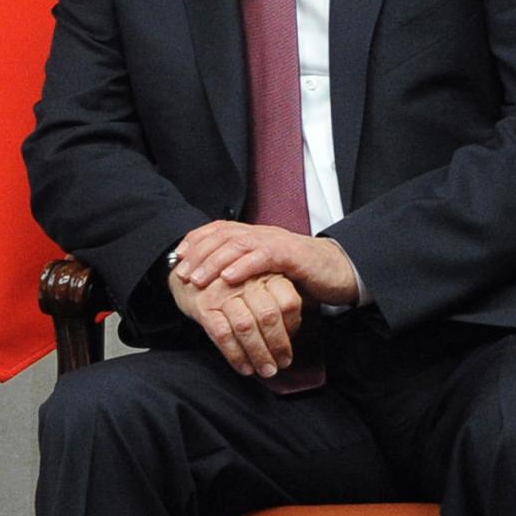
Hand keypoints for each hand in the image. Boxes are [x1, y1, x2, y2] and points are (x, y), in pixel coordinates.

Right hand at [170, 265, 305, 377]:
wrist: (189, 274)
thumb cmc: (229, 284)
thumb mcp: (257, 283)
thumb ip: (275, 300)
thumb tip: (293, 333)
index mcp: (265, 273)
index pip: (288, 302)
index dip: (293, 326)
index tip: (292, 341)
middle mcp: (245, 281)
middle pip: (268, 316)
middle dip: (278, 346)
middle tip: (282, 364)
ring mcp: (222, 293)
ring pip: (245, 327)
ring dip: (258, 354)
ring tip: (266, 370)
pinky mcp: (202, 306)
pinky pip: (222, 334)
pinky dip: (235, 355)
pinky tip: (244, 367)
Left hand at [172, 220, 361, 305]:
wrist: (338, 272)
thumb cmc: (298, 276)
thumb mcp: (263, 273)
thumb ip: (241, 272)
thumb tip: (209, 285)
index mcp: (253, 235)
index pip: (217, 230)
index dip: (195, 241)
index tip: (177, 258)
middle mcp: (262, 233)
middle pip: (222, 235)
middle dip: (198, 253)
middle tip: (182, 273)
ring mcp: (277, 241)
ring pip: (239, 243)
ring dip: (214, 260)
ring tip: (198, 278)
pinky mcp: (292, 254)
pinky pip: (264, 256)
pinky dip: (244, 265)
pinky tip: (229, 277)